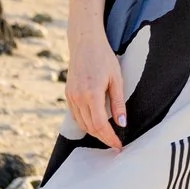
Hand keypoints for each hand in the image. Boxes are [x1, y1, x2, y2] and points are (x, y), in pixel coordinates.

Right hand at [65, 24, 127, 150]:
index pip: (100, 124)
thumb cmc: (104, 58)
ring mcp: (70, 96)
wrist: (85, 43)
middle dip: (103, 138)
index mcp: (92, 94)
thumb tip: (122, 124)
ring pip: (81, 124)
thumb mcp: (117, 79)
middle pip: (90, 127)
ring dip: (94, 132)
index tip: (118, 146)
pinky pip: (75, 116)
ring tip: (107, 136)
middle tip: (115, 144)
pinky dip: (85, 123)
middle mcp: (78, 97)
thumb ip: (118, 103)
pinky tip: (95, 124)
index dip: (109, 138)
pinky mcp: (67, 94)